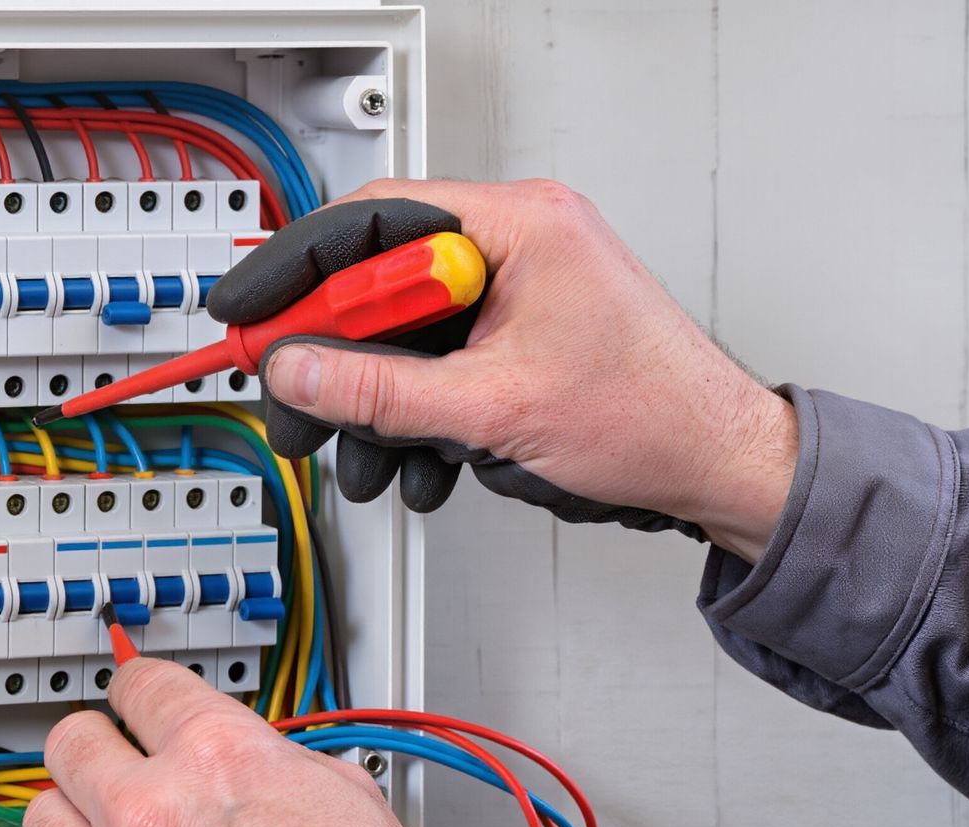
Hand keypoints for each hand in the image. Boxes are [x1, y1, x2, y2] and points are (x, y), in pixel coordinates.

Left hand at [23, 659, 446, 826]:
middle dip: (94, 747)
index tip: (136, 700)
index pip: (142, 686)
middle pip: (70, 743)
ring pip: (43, 820)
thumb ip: (268, 759)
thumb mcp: (342, 793)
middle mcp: (148, 813)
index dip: (140, 689)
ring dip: (74, 821)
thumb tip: (242, 755)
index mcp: (213, 757)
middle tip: (110, 763)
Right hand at [211, 180, 797, 561]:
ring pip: (402, 338)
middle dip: (335, 360)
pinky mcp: (514, 339)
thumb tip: (301, 370)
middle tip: (294, 401)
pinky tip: (420, 462)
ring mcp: (514, 293)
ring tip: (368, 459)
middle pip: (377, 284)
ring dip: (377, 406)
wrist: (717, 466)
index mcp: (516, 226)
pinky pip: (435, 366)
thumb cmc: (655, 415)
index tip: (250, 312)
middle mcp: (513, 246)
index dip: (297, 268)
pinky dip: (416, 417)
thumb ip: (381, 390)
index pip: (372, 218)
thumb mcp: (493, 407)